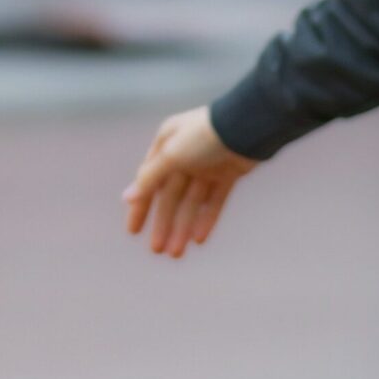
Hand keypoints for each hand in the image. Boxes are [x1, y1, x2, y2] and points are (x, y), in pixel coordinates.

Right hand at [123, 106, 258, 257]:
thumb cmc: (205, 136)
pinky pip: (215, 200)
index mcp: (166, 144)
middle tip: (158, 250)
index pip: (149, 182)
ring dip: (184, 226)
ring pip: (193, 202)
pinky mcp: (229, 172)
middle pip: (172, 196)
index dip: (141, 207)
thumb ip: (150, 178)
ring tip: (176, 253)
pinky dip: (207, 218)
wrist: (251, 126)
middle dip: (165, 223)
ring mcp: (208, 164)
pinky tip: (198, 239)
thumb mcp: (172, 155)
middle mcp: (186, 154)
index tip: (133, 231)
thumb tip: (127, 197)